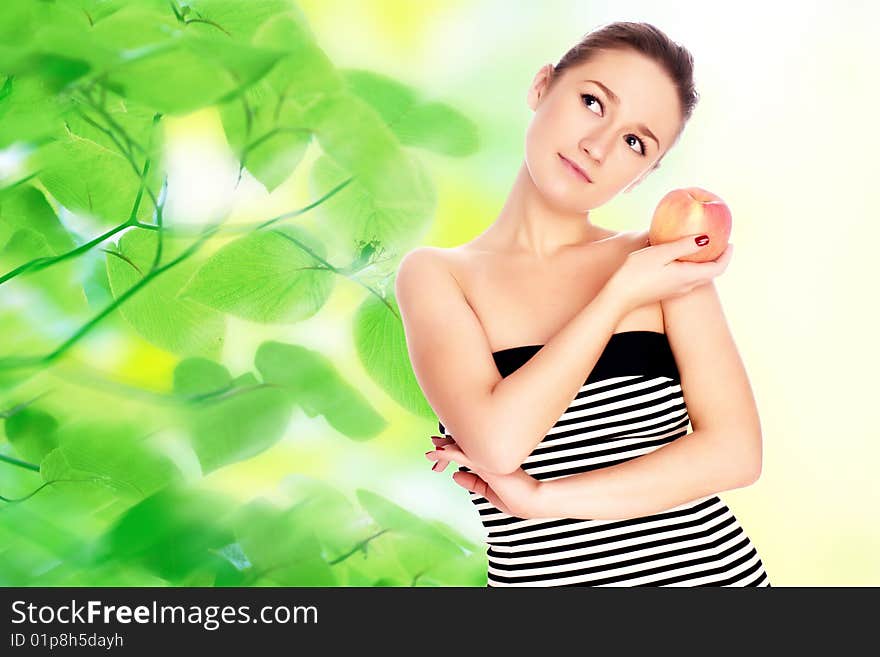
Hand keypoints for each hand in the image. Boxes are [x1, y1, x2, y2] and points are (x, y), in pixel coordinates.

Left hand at [426, 436, 542, 518]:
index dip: (456, 448)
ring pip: (462, 449)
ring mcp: (488, 459)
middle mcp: (489, 457)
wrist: (535, 501)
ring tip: (431, 447)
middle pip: (465, 447)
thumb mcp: (490, 493)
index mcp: (491, 462)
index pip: (470, 451)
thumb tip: (454, 475)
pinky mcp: (488, 465)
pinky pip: (464, 456)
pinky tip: (438, 452)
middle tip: (434, 440)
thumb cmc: (518, 499)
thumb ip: (473, 483)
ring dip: (445, 448)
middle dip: (447, 444)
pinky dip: (449, 453)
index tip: (442, 447)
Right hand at [606, 233, 733, 314]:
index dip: (727, 255)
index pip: (718, 268)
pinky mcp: (666, 292)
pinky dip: (691, 268)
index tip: (730, 242)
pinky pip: (687, 279)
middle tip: (717, 243)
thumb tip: (706, 239)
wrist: (619, 298)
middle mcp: (686, 286)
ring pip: (698, 277)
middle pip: (710, 273)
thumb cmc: (637, 273)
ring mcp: (676, 291)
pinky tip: (679, 260)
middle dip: (717, 258)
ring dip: (704, 264)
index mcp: (689, 276)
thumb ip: (684, 246)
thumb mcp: (661, 253)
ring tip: (700, 249)